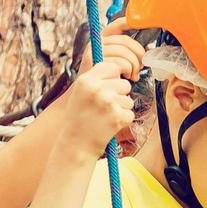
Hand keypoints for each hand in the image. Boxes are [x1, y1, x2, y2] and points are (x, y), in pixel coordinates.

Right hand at [58, 28, 145, 149]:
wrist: (75, 144)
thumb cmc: (79, 117)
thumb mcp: (81, 91)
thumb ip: (96, 76)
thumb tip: (117, 63)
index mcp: (86, 80)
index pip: (112, 66)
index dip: (114, 77)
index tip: (109, 85)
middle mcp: (97, 89)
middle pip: (124, 83)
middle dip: (119, 94)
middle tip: (104, 106)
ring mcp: (108, 103)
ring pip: (129, 98)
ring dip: (121, 107)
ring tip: (105, 116)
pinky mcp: (117, 117)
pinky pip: (130, 112)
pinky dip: (123, 120)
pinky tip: (109, 125)